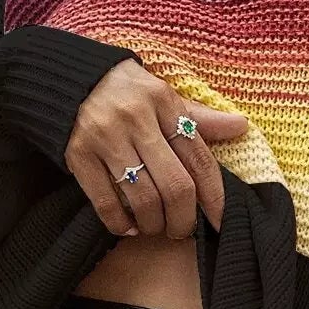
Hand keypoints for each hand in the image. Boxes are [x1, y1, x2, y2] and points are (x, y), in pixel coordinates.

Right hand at [65, 58, 247, 238]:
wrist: (68, 79)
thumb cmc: (127, 92)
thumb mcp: (163, 95)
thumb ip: (199, 118)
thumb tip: (241, 126)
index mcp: (163, 101)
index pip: (198, 158)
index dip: (214, 196)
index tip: (219, 220)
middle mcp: (136, 119)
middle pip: (175, 185)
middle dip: (184, 219)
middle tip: (182, 230)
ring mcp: (105, 138)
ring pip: (143, 199)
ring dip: (154, 224)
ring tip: (155, 227)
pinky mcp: (78, 155)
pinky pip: (106, 202)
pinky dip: (120, 223)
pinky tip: (129, 226)